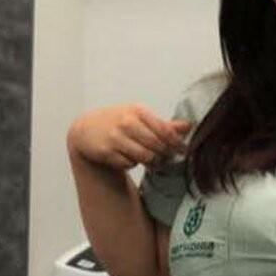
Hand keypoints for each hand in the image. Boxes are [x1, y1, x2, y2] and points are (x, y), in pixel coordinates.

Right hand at [68, 104, 192, 170]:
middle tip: (168, 157)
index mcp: (138, 111)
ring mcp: (116, 138)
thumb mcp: (139, 116)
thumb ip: (164, 124)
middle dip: (166, 154)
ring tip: (154, 161)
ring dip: (153, 162)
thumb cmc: (118, 121)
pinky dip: (134, 164)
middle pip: (157, 145)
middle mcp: (127, 123)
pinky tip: (132, 158)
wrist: (86, 128)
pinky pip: (130, 164)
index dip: (177, 143)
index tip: (184, 150)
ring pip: (146, 157)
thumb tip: (189, 125)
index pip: (164, 130)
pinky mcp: (107, 152)